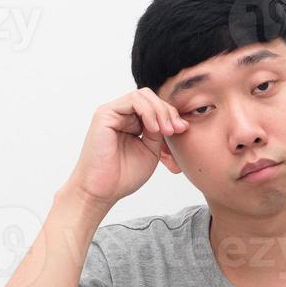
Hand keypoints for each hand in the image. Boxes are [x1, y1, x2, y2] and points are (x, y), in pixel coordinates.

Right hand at [65, 87, 188, 208]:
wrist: (103, 191)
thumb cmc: (123, 176)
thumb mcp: (150, 150)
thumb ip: (159, 132)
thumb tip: (178, 120)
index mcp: (131, 123)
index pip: (155, 106)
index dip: (171, 115)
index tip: (182, 130)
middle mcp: (121, 115)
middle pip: (150, 97)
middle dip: (168, 111)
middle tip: (175, 130)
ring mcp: (112, 113)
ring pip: (143, 95)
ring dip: (160, 111)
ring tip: (166, 131)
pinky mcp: (105, 114)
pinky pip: (133, 100)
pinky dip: (148, 112)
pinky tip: (153, 129)